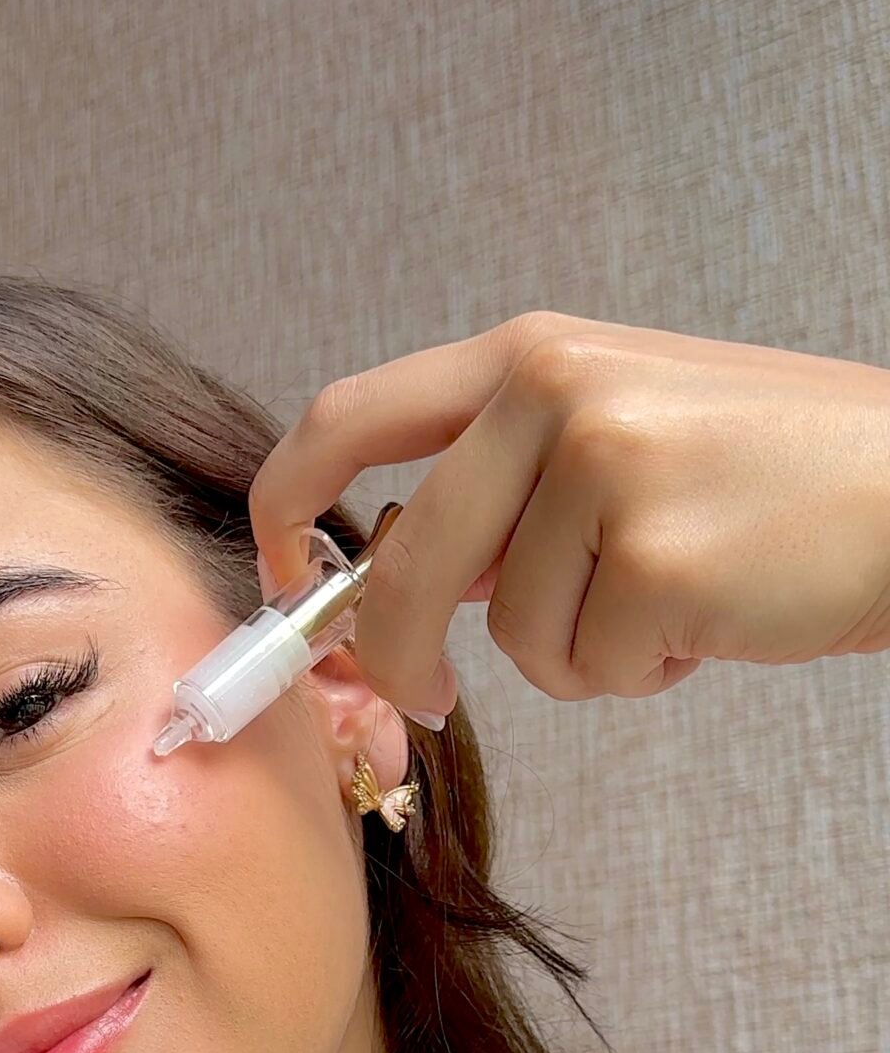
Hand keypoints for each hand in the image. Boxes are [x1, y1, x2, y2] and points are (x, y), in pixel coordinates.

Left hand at [247, 311, 889, 718]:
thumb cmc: (769, 475)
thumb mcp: (619, 430)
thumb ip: (503, 483)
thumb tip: (389, 571)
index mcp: (530, 355)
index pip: (345, 418)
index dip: (283, 510)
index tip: (286, 582)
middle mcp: (555, 394)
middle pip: (400, 563)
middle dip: (392, 655)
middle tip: (425, 697)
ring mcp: (605, 472)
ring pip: (508, 634)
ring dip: (578, 653)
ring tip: (668, 603)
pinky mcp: (656, 560)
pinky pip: (588, 669)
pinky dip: (640, 674)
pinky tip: (708, 621)